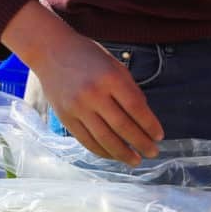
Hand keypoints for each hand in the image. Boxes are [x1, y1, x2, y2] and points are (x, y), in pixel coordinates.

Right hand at [3, 2, 161, 165]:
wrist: (51, 51)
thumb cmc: (87, 56)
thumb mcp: (114, 65)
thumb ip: (129, 89)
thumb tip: (144, 118)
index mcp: (110, 77)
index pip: (135, 107)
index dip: (149, 125)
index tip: (159, 136)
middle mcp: (93, 94)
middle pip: (122, 126)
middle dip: (140, 143)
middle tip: (153, 152)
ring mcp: (77, 108)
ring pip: (104, 138)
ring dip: (123, 154)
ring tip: (135, 160)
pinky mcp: (65, 118)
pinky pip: (86, 141)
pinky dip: (102, 152)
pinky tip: (114, 155)